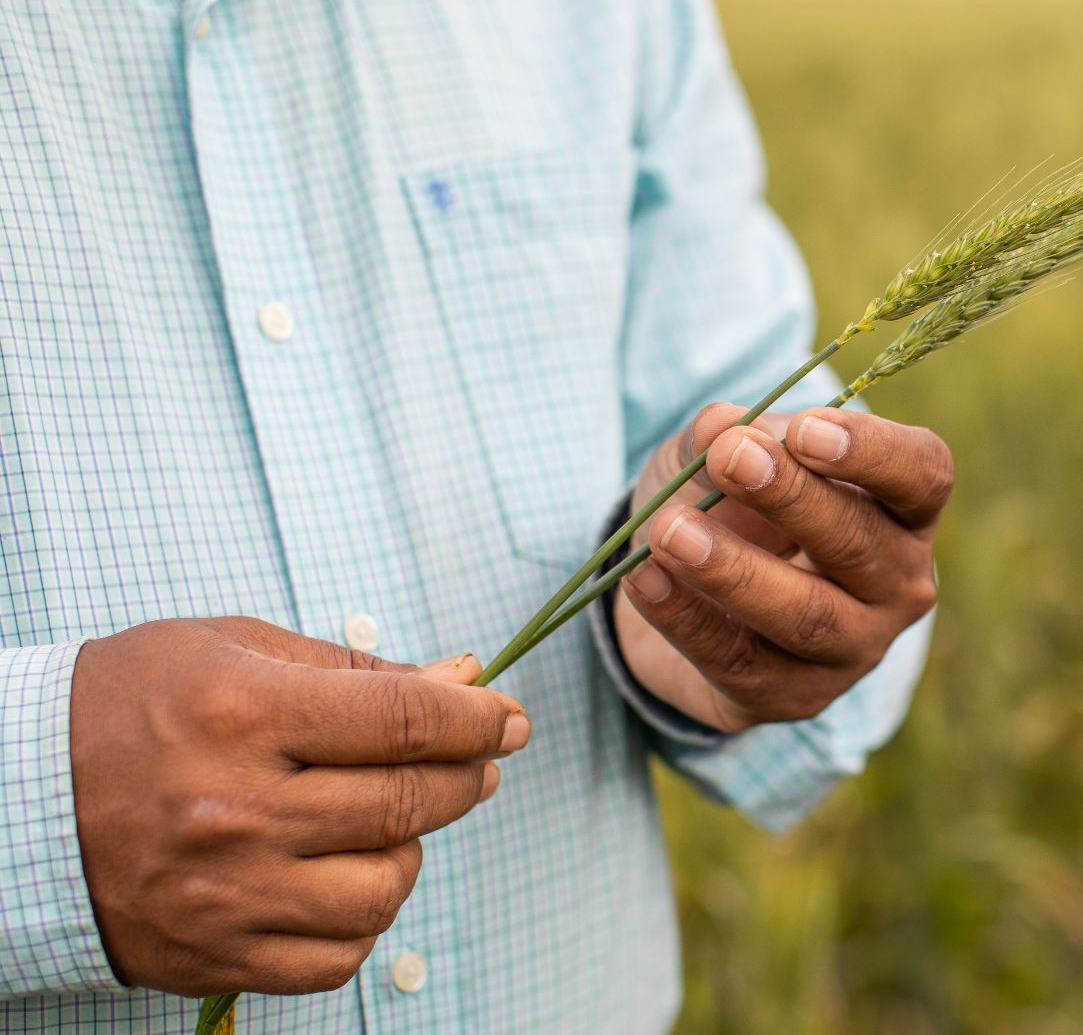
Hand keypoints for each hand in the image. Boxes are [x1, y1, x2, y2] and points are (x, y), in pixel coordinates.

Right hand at [70, 617, 529, 995]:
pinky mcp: (212, 955)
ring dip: (411, 851)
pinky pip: (336, 958)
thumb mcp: (230, 649)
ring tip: (390, 821)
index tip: (507, 718)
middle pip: (405, 802)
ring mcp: (224, 893)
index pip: (405, 721)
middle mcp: (235, 809)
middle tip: (476, 761)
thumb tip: (462, 676)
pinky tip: (346, 877)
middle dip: (464, 777)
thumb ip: (353, 670)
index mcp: (240, 714)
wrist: (12, 798)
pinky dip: (363, 920)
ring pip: (384, 889)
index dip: (478, 719)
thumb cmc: (124, 707)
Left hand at [614, 404, 949, 732]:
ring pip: (806, 616)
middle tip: (728, 459)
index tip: (803, 429)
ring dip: (734, 571)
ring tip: (670, 533)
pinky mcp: (795, 697)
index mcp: (904, 510)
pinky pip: (741, 662)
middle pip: (860, 541)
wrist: (693, 598)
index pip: (922, 475)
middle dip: (791, 498)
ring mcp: (854, 648)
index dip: (870, 452)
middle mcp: (899, 583)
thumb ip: (722, 435)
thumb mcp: (723, 453)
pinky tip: (644, 579)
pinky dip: (687, 619)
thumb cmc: (735, 507)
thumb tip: (719, 426)